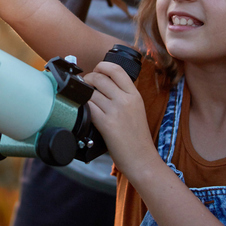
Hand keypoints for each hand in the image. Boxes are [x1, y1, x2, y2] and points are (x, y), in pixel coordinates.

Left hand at [83, 61, 156, 177]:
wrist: (141, 159)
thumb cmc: (136, 137)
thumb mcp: (136, 109)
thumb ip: (123, 95)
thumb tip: (103, 84)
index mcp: (135, 95)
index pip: (116, 69)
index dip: (102, 66)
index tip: (96, 70)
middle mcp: (126, 100)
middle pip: (100, 78)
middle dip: (88, 79)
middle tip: (86, 85)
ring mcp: (116, 111)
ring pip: (91, 92)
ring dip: (83, 94)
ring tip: (85, 99)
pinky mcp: (107, 124)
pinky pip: (88, 107)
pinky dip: (83, 107)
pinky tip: (85, 111)